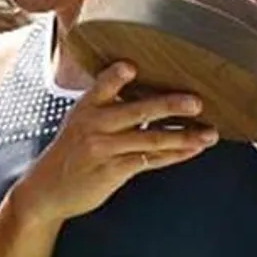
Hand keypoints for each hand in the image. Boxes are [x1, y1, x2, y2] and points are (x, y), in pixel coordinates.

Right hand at [11, 62, 216, 227]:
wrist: (47, 189)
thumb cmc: (70, 151)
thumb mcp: (79, 121)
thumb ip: (106, 106)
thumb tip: (147, 93)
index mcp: (86, 107)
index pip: (102, 85)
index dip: (115, 77)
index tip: (131, 67)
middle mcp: (94, 125)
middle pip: (136, 111)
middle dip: (168, 106)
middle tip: (195, 102)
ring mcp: (104, 149)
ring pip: (151, 140)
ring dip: (184, 136)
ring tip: (209, 134)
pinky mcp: (113, 171)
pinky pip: (150, 161)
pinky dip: (174, 155)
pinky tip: (192, 150)